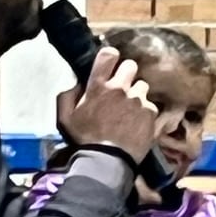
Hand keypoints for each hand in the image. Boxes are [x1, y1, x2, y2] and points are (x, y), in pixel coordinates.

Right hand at [55, 45, 157, 166]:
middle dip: (127, 74)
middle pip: (131, 65)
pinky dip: (145, 113)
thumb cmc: (84, 140)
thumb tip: (76, 84)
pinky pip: (150, 105)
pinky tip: (137, 124)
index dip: (111, 57)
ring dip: (137, 94)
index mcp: (98, 86)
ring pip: (142, 86)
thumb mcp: (65, 118)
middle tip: (122, 88)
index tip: (111, 64)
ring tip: (130, 110)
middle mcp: (120, 88)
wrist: (107, 162)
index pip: (109, 55)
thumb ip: (67, 96)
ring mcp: (137, 100)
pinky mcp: (150, 113)